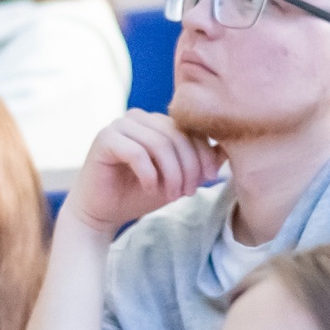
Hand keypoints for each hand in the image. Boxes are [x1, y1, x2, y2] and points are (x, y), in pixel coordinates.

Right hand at [64, 111, 222, 236]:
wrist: (101, 212)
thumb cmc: (139, 193)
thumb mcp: (177, 179)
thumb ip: (199, 163)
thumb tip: (227, 150)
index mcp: (157, 121)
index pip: (190, 128)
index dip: (204, 152)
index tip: (209, 179)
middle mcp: (139, 117)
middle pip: (177, 135)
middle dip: (188, 167)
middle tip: (188, 192)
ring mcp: (120, 125)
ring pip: (159, 143)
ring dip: (171, 173)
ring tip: (170, 195)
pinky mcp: (104, 139)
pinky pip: (136, 152)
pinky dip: (149, 174)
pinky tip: (150, 189)